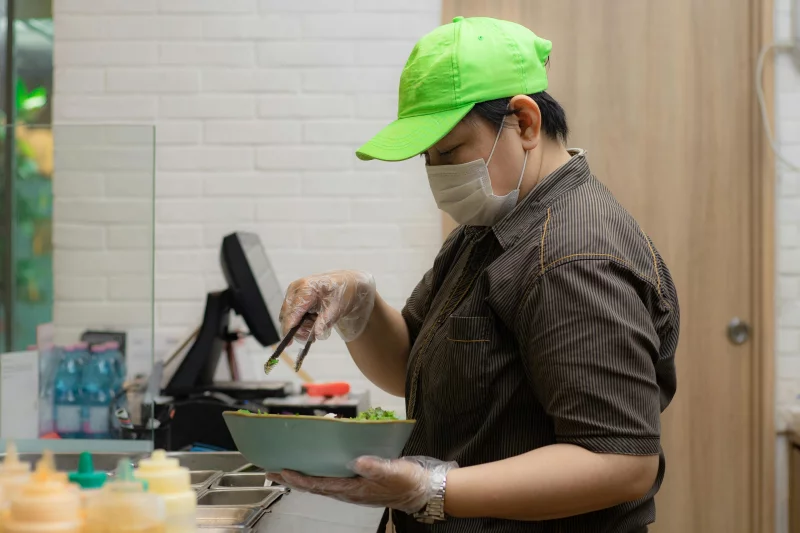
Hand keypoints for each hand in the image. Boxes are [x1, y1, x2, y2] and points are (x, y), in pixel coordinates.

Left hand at [266, 456, 457, 513]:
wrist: (421, 491)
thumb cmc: (406, 481)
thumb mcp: (393, 471)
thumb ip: (376, 466)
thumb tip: (357, 461)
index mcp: (353, 489)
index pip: (319, 485)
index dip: (299, 479)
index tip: (282, 471)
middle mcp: (348, 490)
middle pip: (313, 485)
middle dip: (292, 479)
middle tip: (271, 470)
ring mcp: (351, 487)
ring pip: (319, 482)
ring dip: (301, 476)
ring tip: (284, 468)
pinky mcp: (357, 483)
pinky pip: (331, 478)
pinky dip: (317, 472)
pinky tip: (313, 466)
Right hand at [279, 270, 375, 342]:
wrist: (346, 283)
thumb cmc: (342, 292)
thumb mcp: (337, 308)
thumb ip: (326, 321)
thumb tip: (317, 334)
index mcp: (306, 288)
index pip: (293, 311)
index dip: (289, 328)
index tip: (290, 342)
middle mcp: (296, 288)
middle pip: (287, 315)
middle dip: (298, 329)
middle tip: (312, 337)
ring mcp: (293, 292)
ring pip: (288, 317)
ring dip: (300, 326)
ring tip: (317, 325)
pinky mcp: (294, 297)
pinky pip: (292, 314)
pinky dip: (301, 321)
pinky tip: (313, 319)